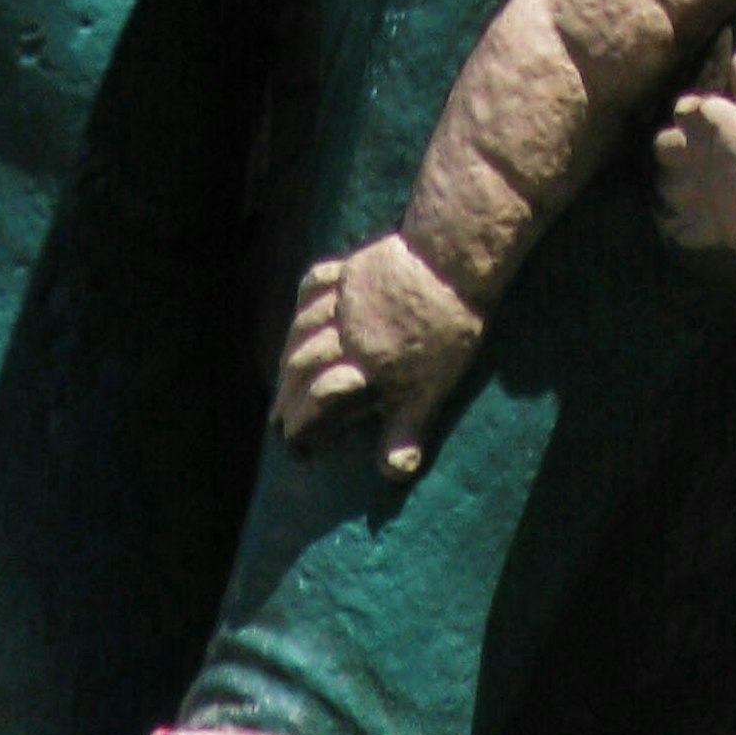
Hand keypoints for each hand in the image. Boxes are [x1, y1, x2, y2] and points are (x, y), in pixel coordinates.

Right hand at [273, 234, 486, 481]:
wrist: (454, 260)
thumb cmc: (449, 331)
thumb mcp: (434, 387)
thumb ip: (407, 430)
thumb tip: (391, 473)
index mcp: (366, 367)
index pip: (318, 401)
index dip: (302, 428)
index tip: (300, 449)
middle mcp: (346, 334)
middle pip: (301, 366)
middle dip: (287, 398)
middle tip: (281, 421)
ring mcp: (345, 299)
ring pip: (301, 329)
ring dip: (288, 356)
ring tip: (285, 378)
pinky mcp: (350, 269)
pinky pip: (314, 283)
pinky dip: (303, 301)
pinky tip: (303, 315)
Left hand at [651, 53, 735, 255]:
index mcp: (706, 117)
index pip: (681, 110)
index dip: (694, 119)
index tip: (707, 125)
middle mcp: (691, 152)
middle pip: (661, 147)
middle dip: (674, 152)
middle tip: (694, 159)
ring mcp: (694, 191)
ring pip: (663, 189)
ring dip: (676, 188)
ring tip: (691, 193)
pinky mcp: (704, 225)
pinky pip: (676, 230)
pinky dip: (682, 227)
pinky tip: (694, 225)